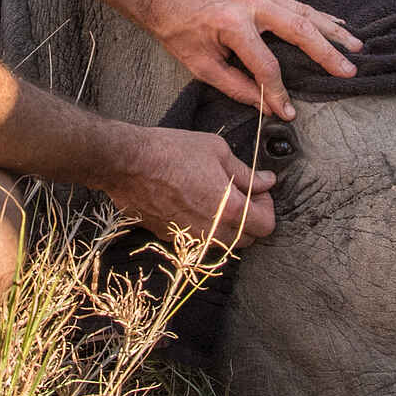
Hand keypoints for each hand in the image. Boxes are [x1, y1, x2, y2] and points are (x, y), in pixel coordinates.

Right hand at [109, 126, 279, 247]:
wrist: (128, 164)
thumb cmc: (172, 152)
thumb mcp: (218, 152)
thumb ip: (247, 173)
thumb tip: (266, 181)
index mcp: (231, 210)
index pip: (266, 226)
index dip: (267, 205)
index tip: (258, 190)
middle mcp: (213, 233)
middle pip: (248, 238)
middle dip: (250, 217)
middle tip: (240, 191)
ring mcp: (191, 240)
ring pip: (223, 242)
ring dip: (228, 225)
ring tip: (216, 196)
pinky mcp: (172, 240)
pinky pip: (200, 240)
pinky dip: (205, 227)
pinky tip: (194, 202)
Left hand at [140, 0, 360, 118]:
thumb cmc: (177, 30)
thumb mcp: (199, 65)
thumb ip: (235, 85)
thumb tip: (265, 105)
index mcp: (233, 24)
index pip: (266, 65)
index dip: (278, 92)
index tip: (288, 112)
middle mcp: (251, 2)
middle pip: (298, 30)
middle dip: (326, 53)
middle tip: (348, 71)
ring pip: (304, 12)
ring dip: (332, 31)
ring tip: (356, 47)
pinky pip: (296, 4)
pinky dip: (318, 16)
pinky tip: (337, 25)